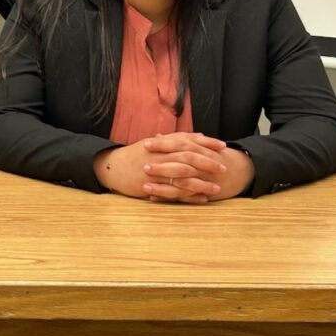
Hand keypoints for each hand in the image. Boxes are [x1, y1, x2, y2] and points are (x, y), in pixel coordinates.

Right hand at [94, 132, 227, 203]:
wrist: (112, 167)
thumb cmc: (133, 156)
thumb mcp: (152, 144)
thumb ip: (173, 140)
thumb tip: (192, 136)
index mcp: (162, 144)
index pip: (188, 140)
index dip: (206, 142)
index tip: (222, 145)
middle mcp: (160, 155)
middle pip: (189, 157)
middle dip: (208, 162)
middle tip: (224, 167)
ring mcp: (156, 171)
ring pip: (184, 176)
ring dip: (202, 182)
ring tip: (217, 188)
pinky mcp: (152, 185)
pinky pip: (174, 192)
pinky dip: (190, 196)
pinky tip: (202, 199)